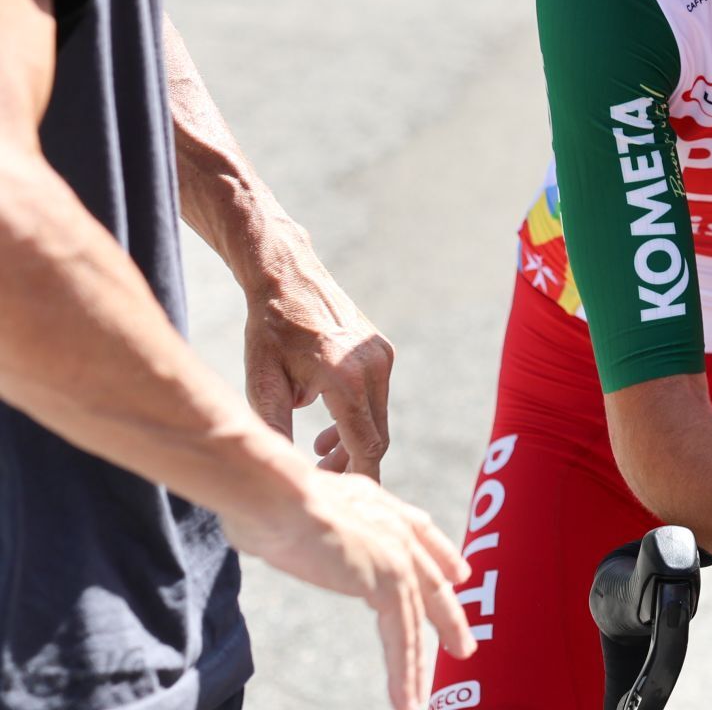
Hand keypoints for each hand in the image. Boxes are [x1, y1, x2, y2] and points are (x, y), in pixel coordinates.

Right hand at [222, 468, 475, 709]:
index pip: (421, 532)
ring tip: (421, 696)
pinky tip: (406, 702)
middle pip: (431, 582)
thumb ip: (317, 520)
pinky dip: (404, 672)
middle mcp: (396, 528)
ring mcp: (395, 557)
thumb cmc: (271, 496)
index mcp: (379, 505)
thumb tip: (297, 528)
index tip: (458, 576)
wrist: (277, 495)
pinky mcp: (388, 583)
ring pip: (415, 620)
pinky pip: (402, 637)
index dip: (443, 555)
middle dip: (447, 617)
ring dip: (418, 664)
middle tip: (462, 646)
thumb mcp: (302, 503)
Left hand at [244, 247, 395, 478]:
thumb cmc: (267, 331)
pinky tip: (328, 421)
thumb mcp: (263, 386)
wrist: (286, 277)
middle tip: (321, 476)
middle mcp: (373, 367)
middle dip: (353, 463)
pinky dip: (357, 415)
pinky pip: (376, 396)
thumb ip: (277, 432)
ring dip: (354, 439)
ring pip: (377, 417)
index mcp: (346, 379)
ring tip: (319, 449)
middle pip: (377, 435)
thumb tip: (284, 475)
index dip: (360, 477)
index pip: (367, 445)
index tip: (350, 502)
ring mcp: (381, 356)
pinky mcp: (381, 350)